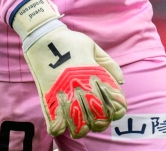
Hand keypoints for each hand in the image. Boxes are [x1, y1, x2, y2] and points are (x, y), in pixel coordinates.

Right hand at [11, 0, 126, 137]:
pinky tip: (64, 122)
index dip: (117, 109)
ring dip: (83, 127)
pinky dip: (61, 128)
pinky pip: (56, 125)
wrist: (44, 38)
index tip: (115, 108)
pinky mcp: (48, 100)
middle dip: (102, 121)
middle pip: (100, 120)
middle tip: (98, 116)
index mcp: (96, 76)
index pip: (115, 103)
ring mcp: (65, 96)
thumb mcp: (93, 48)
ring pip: (80, 128)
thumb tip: (121, 81)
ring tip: (82, 121)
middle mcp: (82, 88)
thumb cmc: (70, 42)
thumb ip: (108, 64)